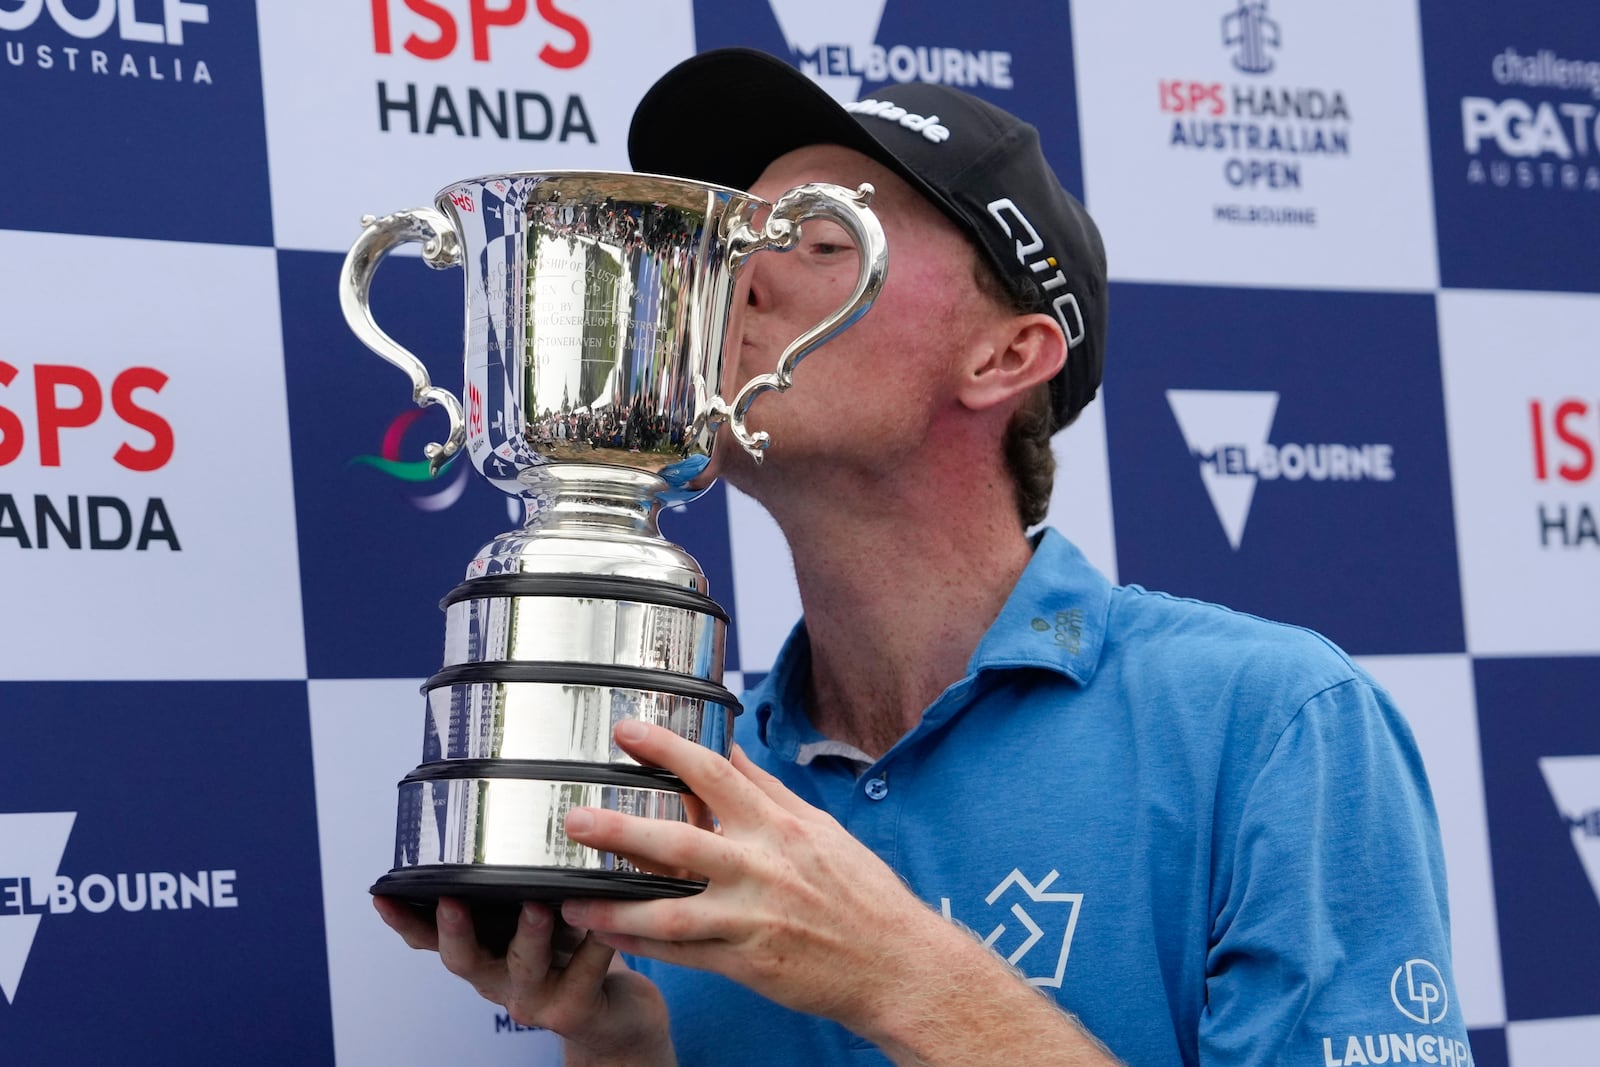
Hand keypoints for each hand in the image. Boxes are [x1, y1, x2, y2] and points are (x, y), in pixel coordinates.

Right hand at [375, 895, 675, 1065]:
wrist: (613, 1013)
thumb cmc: (571, 950)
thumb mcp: (538, 911)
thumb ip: (521, 882)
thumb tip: (515, 811)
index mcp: (482, 951)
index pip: (430, 938)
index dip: (404, 920)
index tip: (383, 894)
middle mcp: (498, 979)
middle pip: (463, 960)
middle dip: (455, 929)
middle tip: (452, 900)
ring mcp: (534, 998)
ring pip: (524, 967)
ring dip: (528, 935)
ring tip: (537, 906)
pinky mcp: (573, 1010)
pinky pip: (583, 974)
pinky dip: (593, 947)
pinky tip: (602, 925)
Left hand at [557, 720, 960, 1041]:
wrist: (897, 964)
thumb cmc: (861, 894)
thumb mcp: (819, 829)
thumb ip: (768, 791)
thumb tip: (730, 748)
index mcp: (780, 826)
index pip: (715, 773)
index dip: (666, 747)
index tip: (626, 731)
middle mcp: (763, 867)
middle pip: (679, 840)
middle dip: (620, 829)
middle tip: (575, 818)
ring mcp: (752, 918)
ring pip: (670, 909)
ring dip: (615, 905)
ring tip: (572, 901)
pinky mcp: (748, 963)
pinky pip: (684, 954)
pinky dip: (644, 946)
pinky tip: (611, 937)